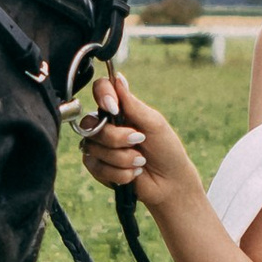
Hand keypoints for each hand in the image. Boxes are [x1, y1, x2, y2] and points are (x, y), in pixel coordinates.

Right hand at [78, 72, 200, 218]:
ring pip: (93, 147)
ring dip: (122, 158)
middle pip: (92, 124)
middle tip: (139, 142)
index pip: (100, 90)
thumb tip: (118, 78)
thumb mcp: (153, 123)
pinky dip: (118, 173)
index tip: (114, 107)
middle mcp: (106, 125)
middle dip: (117, 138)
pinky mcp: (97, 168)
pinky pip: (96, 166)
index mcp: (120, 109)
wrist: (170, 183)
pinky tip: (132, 174)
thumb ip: (132, 103)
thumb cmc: (166, 150)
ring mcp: (99, 146)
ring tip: (140, 162)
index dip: (103, 96)